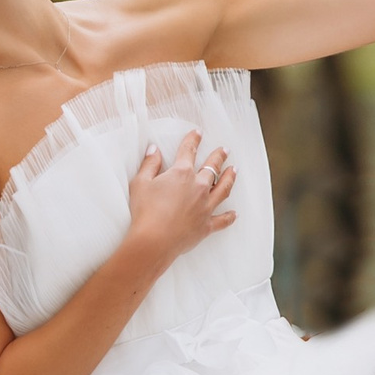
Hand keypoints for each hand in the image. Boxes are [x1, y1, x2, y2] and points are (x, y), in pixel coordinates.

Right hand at [124, 128, 236, 274]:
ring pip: (223, 189)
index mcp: (182, 174)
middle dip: (218, 157)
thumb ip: (149, 164)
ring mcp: (205, 207)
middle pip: (212, 168)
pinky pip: (222, 220)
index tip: (198, 134)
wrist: (153, 241)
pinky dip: (229, 217)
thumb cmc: (145, 211)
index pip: (188, 151)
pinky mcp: (206, 225)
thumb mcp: (140, 183)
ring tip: (234, 170)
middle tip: (224, 150)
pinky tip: (234, 214)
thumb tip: (154, 150)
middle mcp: (198, 187)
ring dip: (229, 178)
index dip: (193, 140)